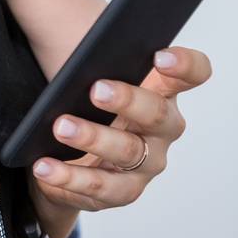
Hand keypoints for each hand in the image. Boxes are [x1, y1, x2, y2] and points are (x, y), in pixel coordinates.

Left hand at [29, 45, 212, 214]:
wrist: (64, 154)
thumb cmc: (83, 102)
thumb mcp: (88, 74)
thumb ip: (91, 59)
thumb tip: (73, 47)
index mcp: (161, 90)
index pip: (192, 74)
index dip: (184, 64)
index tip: (160, 55)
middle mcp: (162, 129)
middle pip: (157, 114)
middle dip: (128, 100)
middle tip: (96, 90)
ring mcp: (146, 163)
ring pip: (128, 152)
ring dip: (93, 138)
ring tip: (60, 127)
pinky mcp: (122, 191)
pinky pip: (99, 188)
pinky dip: (69, 177)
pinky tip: (44, 166)